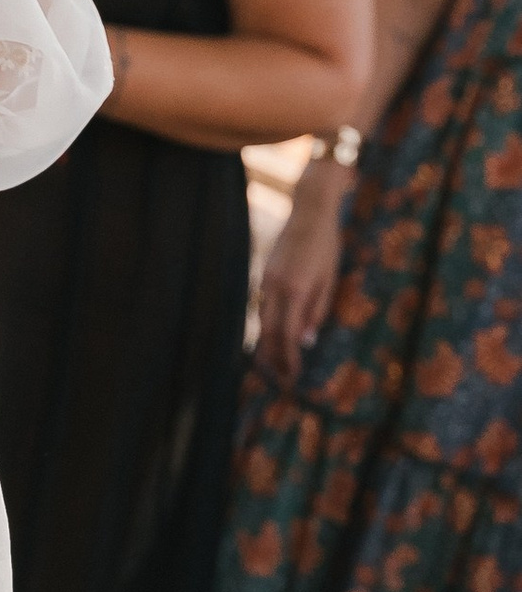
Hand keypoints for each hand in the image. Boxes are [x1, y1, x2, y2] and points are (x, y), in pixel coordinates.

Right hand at [254, 159, 348, 386]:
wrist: (309, 213)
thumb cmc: (326, 246)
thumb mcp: (329, 280)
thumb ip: (316, 311)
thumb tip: (305, 340)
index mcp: (294, 290)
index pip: (287, 335)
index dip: (289, 359)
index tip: (294, 377)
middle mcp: (274, 287)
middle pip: (268, 331)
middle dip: (274, 358)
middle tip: (282, 378)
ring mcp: (266, 279)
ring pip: (262, 319)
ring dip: (269, 343)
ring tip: (278, 363)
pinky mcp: (265, 273)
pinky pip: (263, 305)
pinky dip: (268, 324)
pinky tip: (276, 334)